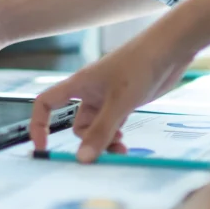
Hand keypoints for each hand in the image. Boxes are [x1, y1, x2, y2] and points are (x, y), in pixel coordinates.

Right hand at [30, 24, 193, 157]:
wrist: (171, 49)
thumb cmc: (140, 65)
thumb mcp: (119, 102)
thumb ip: (101, 131)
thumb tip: (82, 159)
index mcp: (79, 85)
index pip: (45, 103)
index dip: (39, 124)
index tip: (44, 146)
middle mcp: (89, 92)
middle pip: (77, 124)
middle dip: (89, 140)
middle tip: (109, 150)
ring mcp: (107, 98)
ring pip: (96, 128)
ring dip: (106, 141)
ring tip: (122, 148)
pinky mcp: (124, 102)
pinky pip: (112, 125)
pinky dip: (116, 135)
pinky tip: (126, 141)